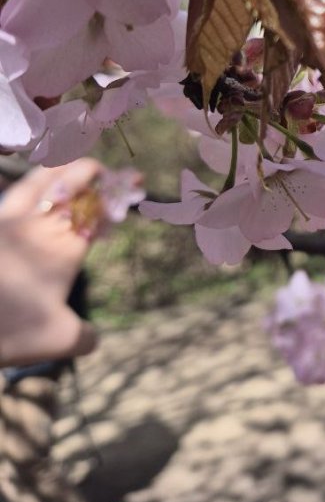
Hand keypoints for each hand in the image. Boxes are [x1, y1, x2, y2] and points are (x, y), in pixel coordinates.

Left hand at [0, 159, 102, 366]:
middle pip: (73, 187)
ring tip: (70, 162)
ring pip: (39, 182)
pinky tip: (31, 188)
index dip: (118, 195)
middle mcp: (40, 228)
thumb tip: (93, 338)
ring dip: (59, 169)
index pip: (99, 211)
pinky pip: (14, 194)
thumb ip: (85, 337)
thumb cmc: (11, 329)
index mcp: (64, 248)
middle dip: (94, 174)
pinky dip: (30, 183)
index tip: (135, 180)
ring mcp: (10, 223)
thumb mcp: (59, 340)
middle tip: (105, 170)